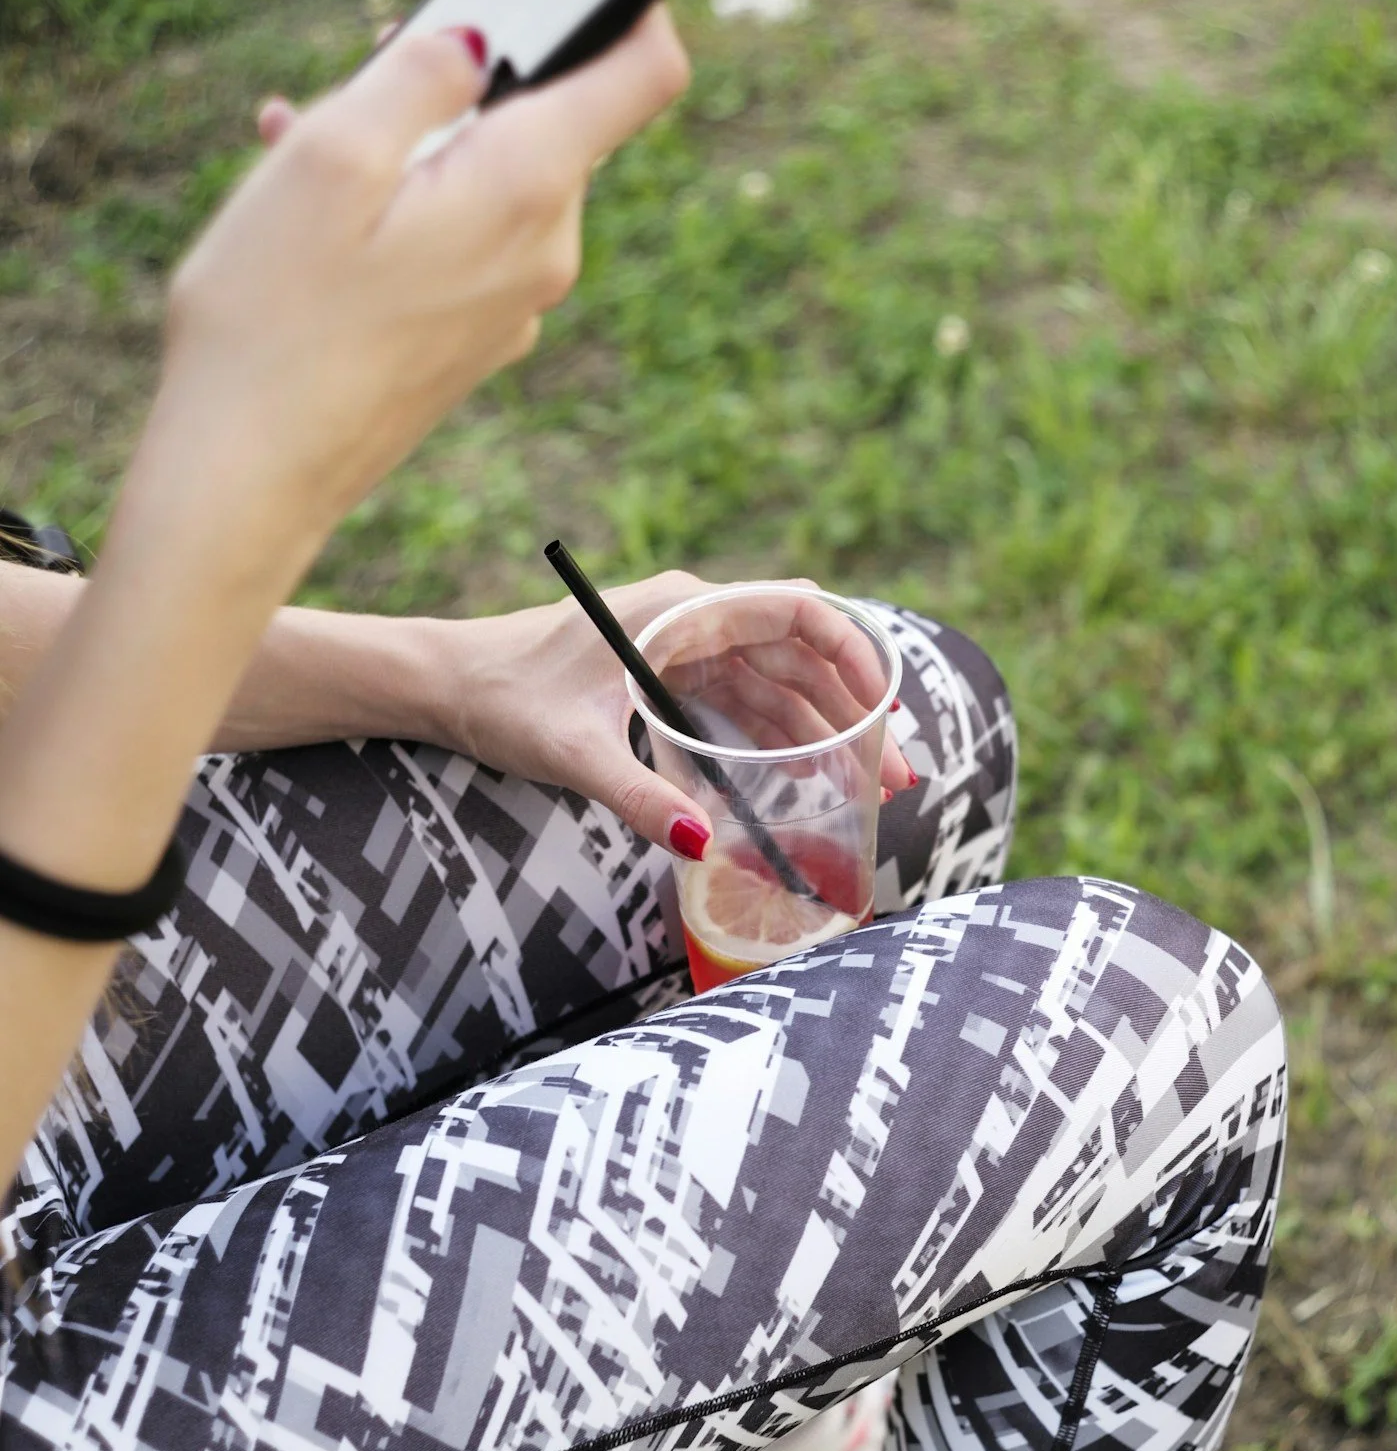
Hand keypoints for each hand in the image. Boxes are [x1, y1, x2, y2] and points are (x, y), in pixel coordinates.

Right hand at [141, 9, 688, 599]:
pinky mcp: (475, 340)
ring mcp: (515, 305)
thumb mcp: (330, 156)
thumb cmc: (273, 317)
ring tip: (300, 159)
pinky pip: (459, 241)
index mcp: (528, 190)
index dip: (628, 2)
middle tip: (353, 90)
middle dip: (459, 86)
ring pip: (487, 180)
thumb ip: (417, 74)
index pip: (644, 73)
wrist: (248, 479)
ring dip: (407, 148)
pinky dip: (400, 211)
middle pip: (546, 119)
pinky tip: (315, 227)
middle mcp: (546, 252)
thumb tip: (479, 36)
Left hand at [424, 575, 914, 854]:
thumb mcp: (571, 751)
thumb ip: (640, 796)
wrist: (445, 687)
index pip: (796, 611)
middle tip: (897, 775)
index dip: (854, 655)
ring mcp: (684, 647)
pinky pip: (746, 704)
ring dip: (827, 732)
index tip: (887, 709)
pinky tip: (814, 779)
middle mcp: (692, 617)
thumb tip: (704, 843)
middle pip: (801, 656)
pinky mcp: (671, 678)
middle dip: (855, 713)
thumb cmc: (502, 699)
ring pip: (779, 685)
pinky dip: (784, 739)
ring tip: (872, 787)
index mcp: (679, 607)